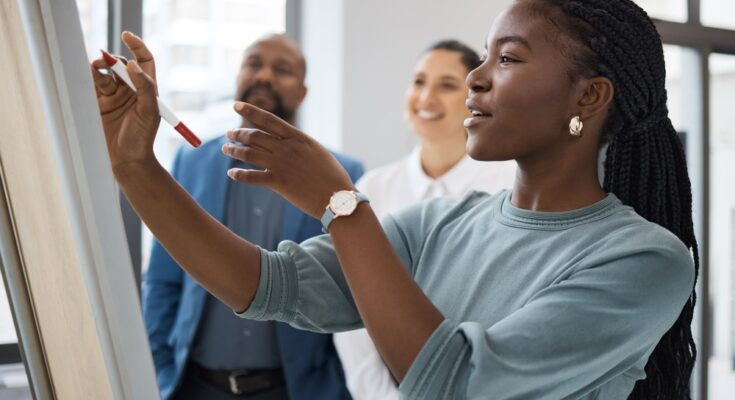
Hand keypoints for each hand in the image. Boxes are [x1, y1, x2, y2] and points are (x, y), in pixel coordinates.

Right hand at [90, 31, 159, 174]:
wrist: (126, 161)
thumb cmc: (142, 139)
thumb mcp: (150, 113)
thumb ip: (145, 87)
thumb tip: (132, 64)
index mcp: (147, 89)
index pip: (144, 60)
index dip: (137, 46)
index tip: (127, 36)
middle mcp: (131, 90)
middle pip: (121, 64)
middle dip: (113, 59)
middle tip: (106, 61)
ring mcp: (114, 96)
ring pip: (105, 72)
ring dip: (100, 66)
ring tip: (96, 68)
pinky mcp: (98, 103)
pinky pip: (93, 83)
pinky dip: (90, 76)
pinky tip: (90, 76)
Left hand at [223, 102, 355, 218]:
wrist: (338, 197)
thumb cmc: (332, 176)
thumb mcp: (318, 152)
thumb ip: (300, 145)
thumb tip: (289, 141)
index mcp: (298, 138)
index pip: (269, 119)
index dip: (250, 111)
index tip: (236, 105)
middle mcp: (287, 148)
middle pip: (254, 136)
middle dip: (238, 134)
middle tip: (229, 134)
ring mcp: (281, 165)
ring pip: (248, 153)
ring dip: (233, 150)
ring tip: (226, 149)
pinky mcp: (278, 183)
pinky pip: (251, 176)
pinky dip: (238, 174)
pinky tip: (232, 173)